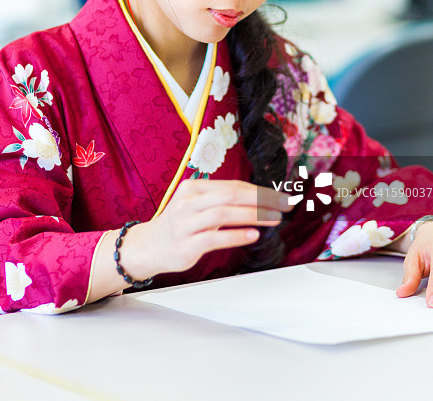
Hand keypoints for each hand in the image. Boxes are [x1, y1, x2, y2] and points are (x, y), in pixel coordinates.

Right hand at [121, 179, 289, 280]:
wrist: (148, 246)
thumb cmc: (181, 225)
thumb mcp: (198, 205)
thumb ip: (222, 200)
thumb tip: (259, 198)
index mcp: (194, 187)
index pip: (232, 185)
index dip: (259, 190)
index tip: (280, 196)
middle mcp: (189, 202)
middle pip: (230, 195)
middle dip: (261, 199)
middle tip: (284, 205)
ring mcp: (186, 223)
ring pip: (223, 214)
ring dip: (252, 215)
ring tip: (273, 218)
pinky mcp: (186, 244)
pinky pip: (215, 238)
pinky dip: (236, 235)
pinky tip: (253, 235)